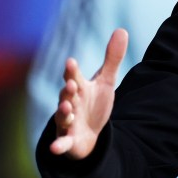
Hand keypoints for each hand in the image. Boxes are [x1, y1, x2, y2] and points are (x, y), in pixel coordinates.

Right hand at [51, 28, 127, 158]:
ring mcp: (67, 122)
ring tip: (66, 108)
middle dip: (68, 90)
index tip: (71, 61)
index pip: (74, 77)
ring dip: (63, 112)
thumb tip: (122, 29)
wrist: (90, 133)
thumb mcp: (106, 81)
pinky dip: (58, 145)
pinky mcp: (68, 140)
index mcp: (79, 88)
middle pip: (67, 95)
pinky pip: (61, 142)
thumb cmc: (94, 103)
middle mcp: (70, 103)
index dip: (72, 70)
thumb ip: (112, 58)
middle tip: (71, 84)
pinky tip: (55, 147)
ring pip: (62, 116)